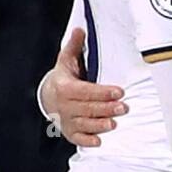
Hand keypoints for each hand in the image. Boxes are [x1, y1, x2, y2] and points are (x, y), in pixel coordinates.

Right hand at [42, 28, 126, 147]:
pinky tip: (99, 141)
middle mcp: (64, 106)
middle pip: (87, 108)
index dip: (102, 92)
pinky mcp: (69, 132)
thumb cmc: (63, 78)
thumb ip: (74, 46)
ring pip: (84, 124)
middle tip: (123, 107)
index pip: (85, 90)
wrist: (47, 97)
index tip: (119, 91)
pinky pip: (77, 138)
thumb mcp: (66, 60)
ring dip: (99, 125)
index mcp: (64, 87)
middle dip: (106, 108)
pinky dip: (87, 141)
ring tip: (114, 123)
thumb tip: (80, 29)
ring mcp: (66, 120)